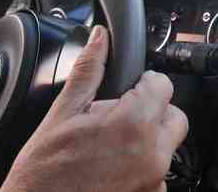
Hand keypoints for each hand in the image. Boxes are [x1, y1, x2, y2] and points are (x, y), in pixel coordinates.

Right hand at [0, 25, 188, 191]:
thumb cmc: (43, 174)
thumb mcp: (61, 114)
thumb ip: (88, 71)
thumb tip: (99, 39)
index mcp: (132, 125)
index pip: (163, 85)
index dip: (144, 82)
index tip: (129, 88)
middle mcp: (152, 156)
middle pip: (174, 117)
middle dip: (153, 111)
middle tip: (119, 116)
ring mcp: (154, 183)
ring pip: (166, 147)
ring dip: (146, 141)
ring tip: (109, 148)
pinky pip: (157, 175)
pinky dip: (140, 168)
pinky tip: (112, 169)